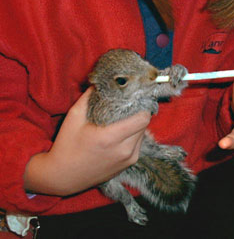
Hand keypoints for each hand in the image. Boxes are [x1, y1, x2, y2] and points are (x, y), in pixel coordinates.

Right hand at [24, 87, 150, 195]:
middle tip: (129, 105)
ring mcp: (128, 159)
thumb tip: (101, 81)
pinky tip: (121, 132)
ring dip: (137, 125)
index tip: (135, 98)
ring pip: (143, 134)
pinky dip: (134, 136)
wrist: (63, 177)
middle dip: (139, 113)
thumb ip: (89, 96)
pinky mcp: (129, 164)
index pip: (143, 118)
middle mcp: (124, 150)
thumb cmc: (67, 145)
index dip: (142, 105)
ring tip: (124, 119)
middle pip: (145, 124)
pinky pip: (139, 144)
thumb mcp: (74, 117)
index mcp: (111, 138)